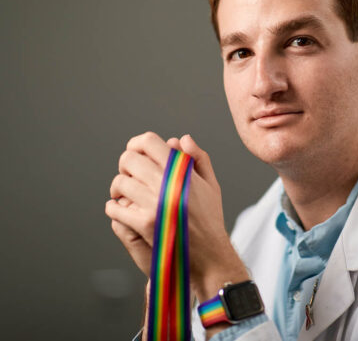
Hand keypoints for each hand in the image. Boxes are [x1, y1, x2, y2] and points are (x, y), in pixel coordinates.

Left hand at [105, 132, 247, 298]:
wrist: (209, 252)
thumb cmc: (210, 217)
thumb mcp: (211, 184)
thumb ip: (198, 158)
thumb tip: (182, 139)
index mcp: (181, 170)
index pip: (149, 142)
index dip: (137, 143)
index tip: (136, 151)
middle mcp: (166, 183)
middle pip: (129, 159)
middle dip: (126, 165)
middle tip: (130, 174)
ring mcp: (154, 203)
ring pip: (119, 183)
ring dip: (118, 188)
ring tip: (124, 194)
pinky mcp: (144, 224)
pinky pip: (115, 209)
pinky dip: (114, 208)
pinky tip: (120, 209)